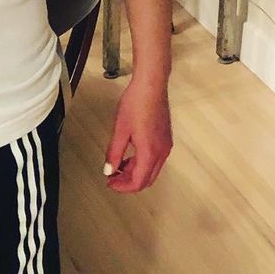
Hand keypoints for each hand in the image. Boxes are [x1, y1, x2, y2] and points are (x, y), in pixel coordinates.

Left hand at [103, 76, 171, 193]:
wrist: (151, 85)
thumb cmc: (135, 104)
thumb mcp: (120, 130)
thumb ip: (114, 153)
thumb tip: (109, 170)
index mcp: (150, 152)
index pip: (138, 182)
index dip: (123, 187)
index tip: (110, 184)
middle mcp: (162, 152)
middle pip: (147, 179)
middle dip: (129, 182)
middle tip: (113, 178)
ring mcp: (166, 146)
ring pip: (152, 170)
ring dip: (136, 172)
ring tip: (118, 166)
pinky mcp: (166, 139)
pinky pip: (155, 159)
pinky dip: (142, 163)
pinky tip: (130, 155)